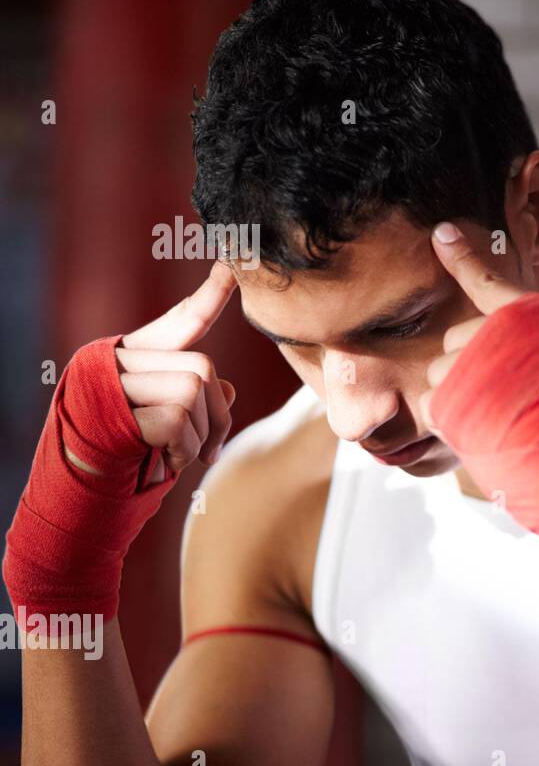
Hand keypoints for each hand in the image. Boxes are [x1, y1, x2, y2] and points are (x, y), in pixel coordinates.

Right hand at [118, 262, 237, 481]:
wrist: (78, 498)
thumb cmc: (124, 460)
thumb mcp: (165, 425)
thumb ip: (193, 400)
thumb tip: (227, 388)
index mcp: (130, 357)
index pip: (180, 321)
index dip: (210, 296)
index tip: (233, 267)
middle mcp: (114, 360)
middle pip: (202, 367)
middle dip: (219, 417)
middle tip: (209, 452)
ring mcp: (108, 384)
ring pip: (192, 391)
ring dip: (199, 436)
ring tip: (179, 457)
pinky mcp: (110, 413)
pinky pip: (175, 419)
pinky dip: (184, 448)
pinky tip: (168, 463)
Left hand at [419, 222, 526, 429]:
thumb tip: (515, 347)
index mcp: (533, 314)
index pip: (485, 278)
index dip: (461, 256)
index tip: (441, 234)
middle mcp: (499, 332)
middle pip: (454, 339)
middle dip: (468, 363)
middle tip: (505, 392)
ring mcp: (473, 365)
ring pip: (439, 373)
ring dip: (457, 392)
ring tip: (495, 414)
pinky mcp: (454, 401)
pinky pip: (433, 403)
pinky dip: (447, 418)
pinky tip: (478, 429)